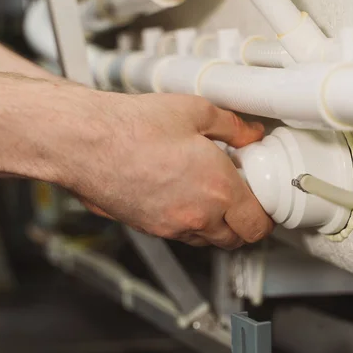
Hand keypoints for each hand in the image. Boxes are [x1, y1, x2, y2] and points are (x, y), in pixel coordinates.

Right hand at [59, 92, 273, 248]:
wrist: (84, 141)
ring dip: (220, 226)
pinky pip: (182, 236)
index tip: (267, 202)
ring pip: (209, 241)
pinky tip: (186, 196)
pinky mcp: (149, 227)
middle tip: (246, 200)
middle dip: (247, 223)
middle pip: (237, 239)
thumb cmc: (133, 126)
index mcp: (218, 189)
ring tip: (215, 196)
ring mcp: (171, 226)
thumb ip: (232, 126)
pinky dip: (192, 224)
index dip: (268, 216)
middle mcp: (198, 215)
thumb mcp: (196, 111)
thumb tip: (250, 133)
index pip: (258, 224)